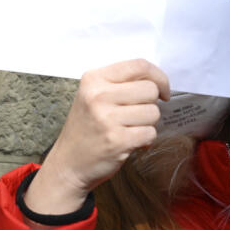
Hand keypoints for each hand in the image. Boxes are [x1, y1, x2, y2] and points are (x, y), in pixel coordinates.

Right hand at [24, 59, 169, 219]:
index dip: (159, 77)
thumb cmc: (86, 128)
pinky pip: (150, 133)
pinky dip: (145, 140)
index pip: (139, 66)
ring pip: (153, 112)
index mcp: (93, 80)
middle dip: (151, 104)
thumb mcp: (92, 96)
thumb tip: (157, 81)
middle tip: (136, 115)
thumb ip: (120, 84)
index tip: (161, 90)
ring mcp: (107, 119)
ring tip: (129, 129)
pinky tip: (130, 142)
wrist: (68, 163)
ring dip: (148, 124)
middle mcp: (98, 96)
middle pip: (150, 89)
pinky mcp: (117, 140)